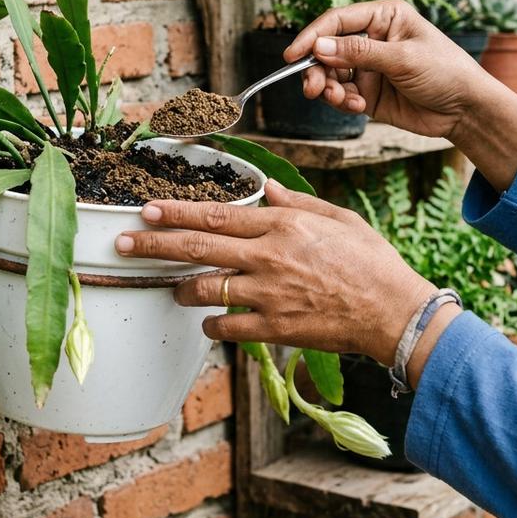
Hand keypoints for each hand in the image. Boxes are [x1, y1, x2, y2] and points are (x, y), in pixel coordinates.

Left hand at [114, 179, 435, 365]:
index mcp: (282, 226)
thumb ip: (297, 203)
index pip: (217, 215)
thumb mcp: (338, 218)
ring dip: (181, 288)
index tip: (148, 209)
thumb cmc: (372, 262)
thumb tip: (267, 189)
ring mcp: (268, 295)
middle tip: (122, 242)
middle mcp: (268, 257)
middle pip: (198, 248)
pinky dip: (212, 325)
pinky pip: (227, 327)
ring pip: (205, 289)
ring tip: (170, 287)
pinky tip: (208, 322)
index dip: (177, 212)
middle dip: (154, 244)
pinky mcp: (274, 328)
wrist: (394, 312)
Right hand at [287, 0, 516, 191]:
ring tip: (342, 100)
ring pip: (329, 74)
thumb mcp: (403, 59)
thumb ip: (360, 53)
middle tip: (312, 89)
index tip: (293, 56)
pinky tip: (358, 106)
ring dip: (328, 88)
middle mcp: (371, 39)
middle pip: (326, 49)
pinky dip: (342, 102)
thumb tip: (319, 48)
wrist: (465, 109)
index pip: (337, 20)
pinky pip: (340, 94)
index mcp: (383, 17)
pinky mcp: (367, 92)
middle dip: (316, 69)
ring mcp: (368, 67)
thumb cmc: (445, 71)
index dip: (312, 36)